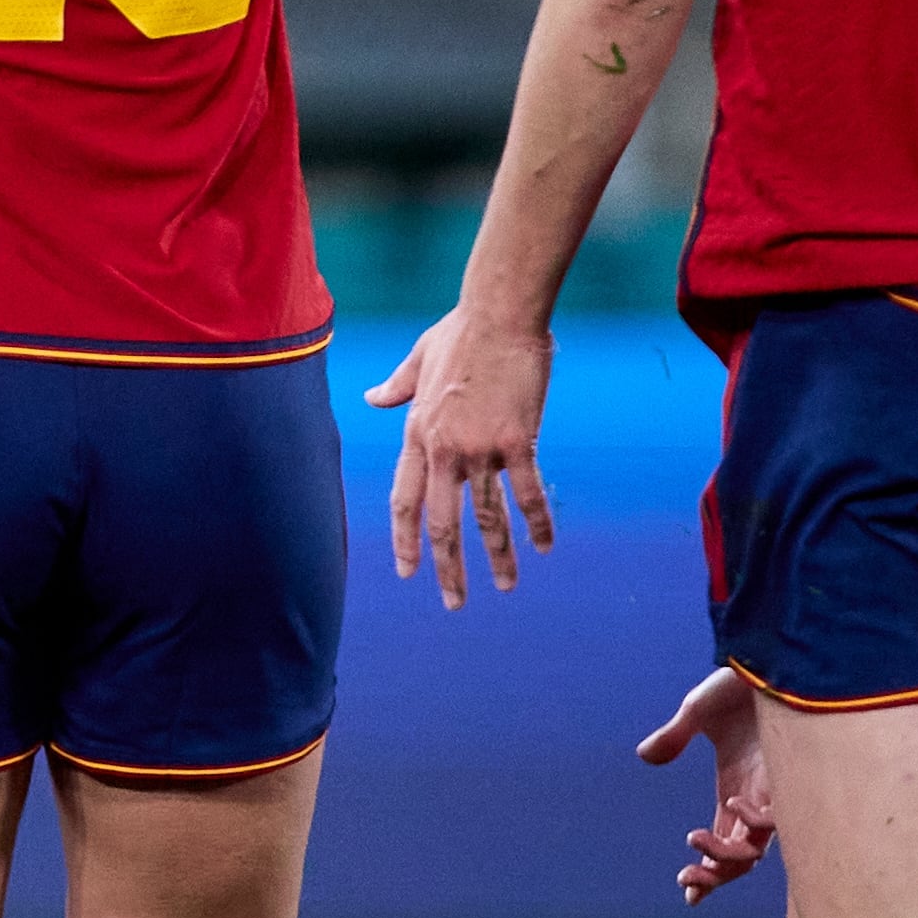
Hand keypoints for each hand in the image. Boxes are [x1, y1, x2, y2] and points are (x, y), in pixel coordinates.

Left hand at [362, 304, 556, 610]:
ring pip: (486, 518)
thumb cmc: (462, 331)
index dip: (405, 538)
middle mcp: (443, 449)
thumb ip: (398, 386)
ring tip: (505, 587)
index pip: (405, 499)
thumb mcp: (418, 359)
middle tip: (453, 603)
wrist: (499, 314)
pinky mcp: (516, 441)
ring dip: (497, 558)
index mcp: (416, 433)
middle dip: (447, 569)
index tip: (407, 571)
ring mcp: (478, 448)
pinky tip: (545, 546)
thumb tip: (373, 398)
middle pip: (442, 523)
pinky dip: (537, 522)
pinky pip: (526, 493)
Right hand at [635, 664, 776, 901]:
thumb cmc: (743, 684)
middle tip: (687, 881)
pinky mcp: (795, 780)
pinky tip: (733, 805)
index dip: (708, 872)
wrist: (778, 657)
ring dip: (727, 856)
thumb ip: (674, 736)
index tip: (687, 893)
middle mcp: (757, 801)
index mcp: (735, 792)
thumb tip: (645, 757)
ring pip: (759, 849)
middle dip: (715, 877)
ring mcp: (777, 793)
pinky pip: (777, 819)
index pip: (724, 844)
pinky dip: (753, 821)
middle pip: (742, 860)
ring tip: (696, 841)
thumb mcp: (699, 710)